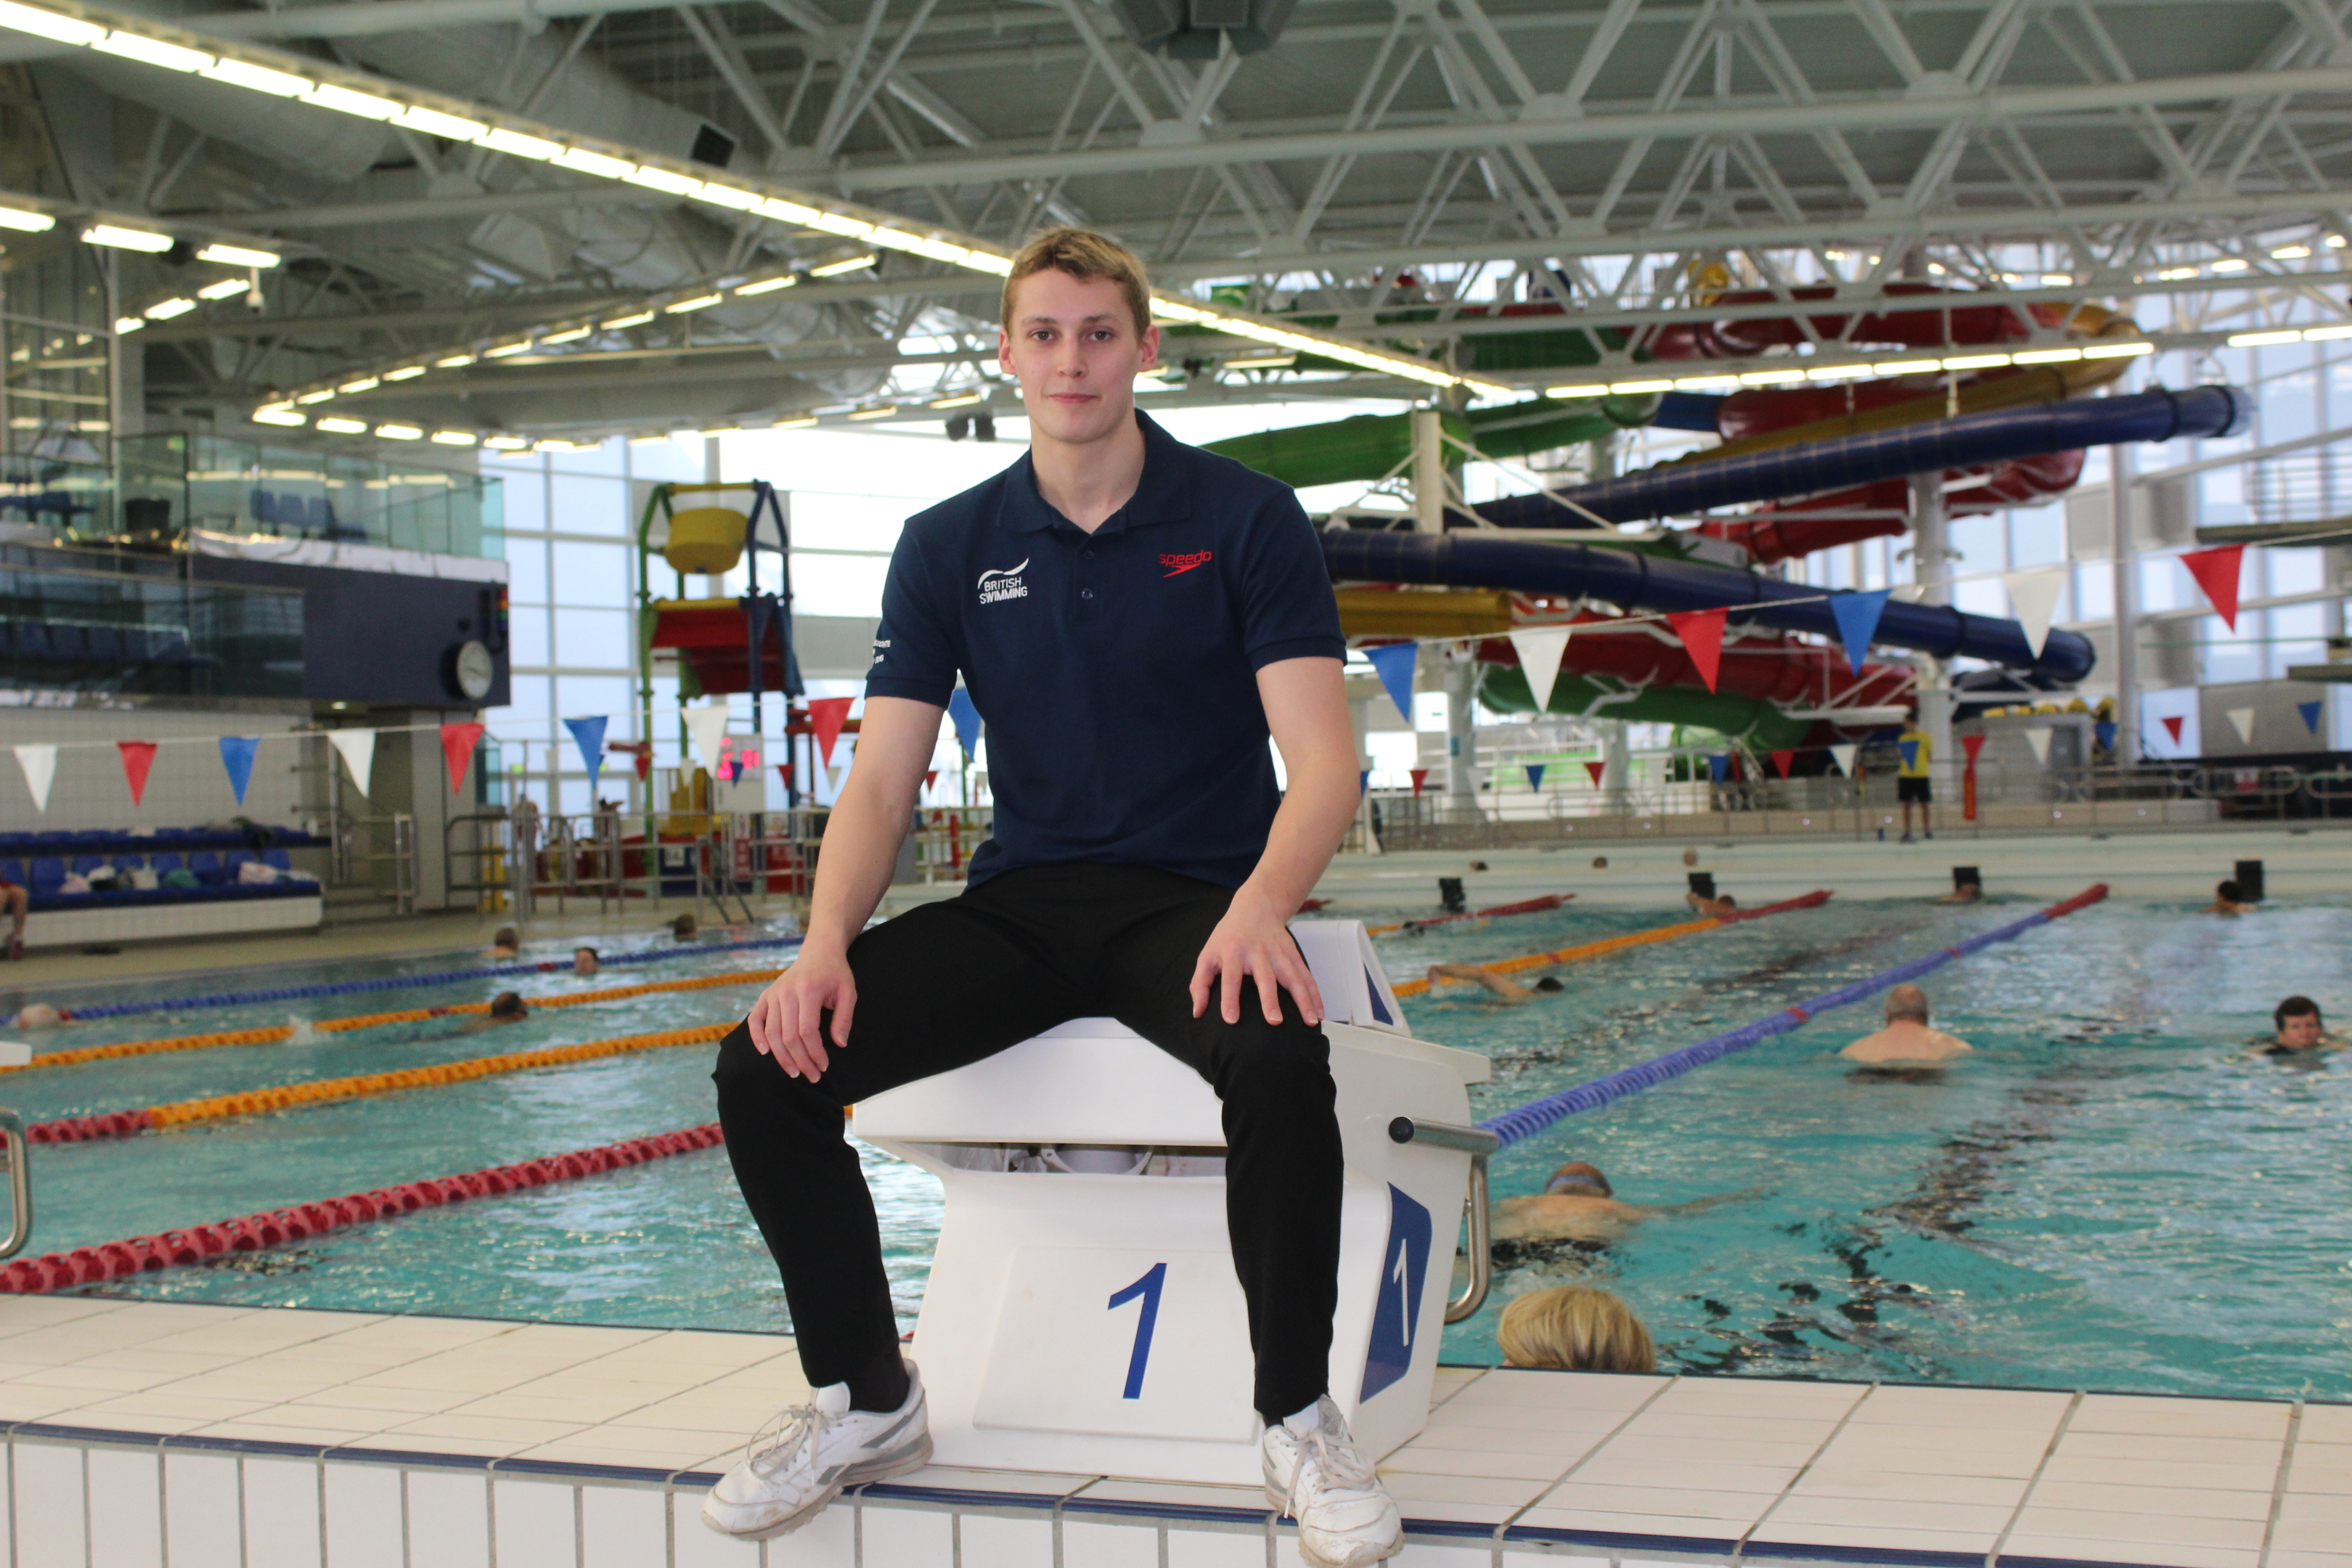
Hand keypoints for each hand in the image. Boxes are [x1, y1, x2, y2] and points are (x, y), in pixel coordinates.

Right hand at [748, 943, 854, 1080]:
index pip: (807, 1031)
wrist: (819, 952)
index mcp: (808, 991)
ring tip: (794, 1072)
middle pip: (788, 1036)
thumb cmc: (835, 974)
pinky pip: (755, 1019)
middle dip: (800, 1060)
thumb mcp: (848, 992)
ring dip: (782, 1057)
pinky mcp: (765, 995)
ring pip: (772, 1033)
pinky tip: (765, 1053)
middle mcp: (786, 992)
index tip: (824, 1066)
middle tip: (812, 1076)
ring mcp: (773, 994)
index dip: (815, 1053)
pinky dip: (756, 1037)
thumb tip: (840, 1044)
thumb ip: (844, 1018)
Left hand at [1190, 887, 1323, 1027]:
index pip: (1230, 977)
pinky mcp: (1293, 954)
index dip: (1229, 998)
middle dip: (1270, 999)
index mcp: (1233, 952)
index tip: (1231, 1019)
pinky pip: (1306, 976)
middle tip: (1275, 1021)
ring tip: (1310, 1021)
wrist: (1256, 906)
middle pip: (1265, 977)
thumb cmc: (1228, 936)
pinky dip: (1314, 994)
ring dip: (1303, 999)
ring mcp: (1278, 952)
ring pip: (1293, 977)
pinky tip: (1319, 1012)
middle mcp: (1257, 952)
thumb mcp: (1207, 954)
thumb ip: (1200, 984)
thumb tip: (1197, 1012)